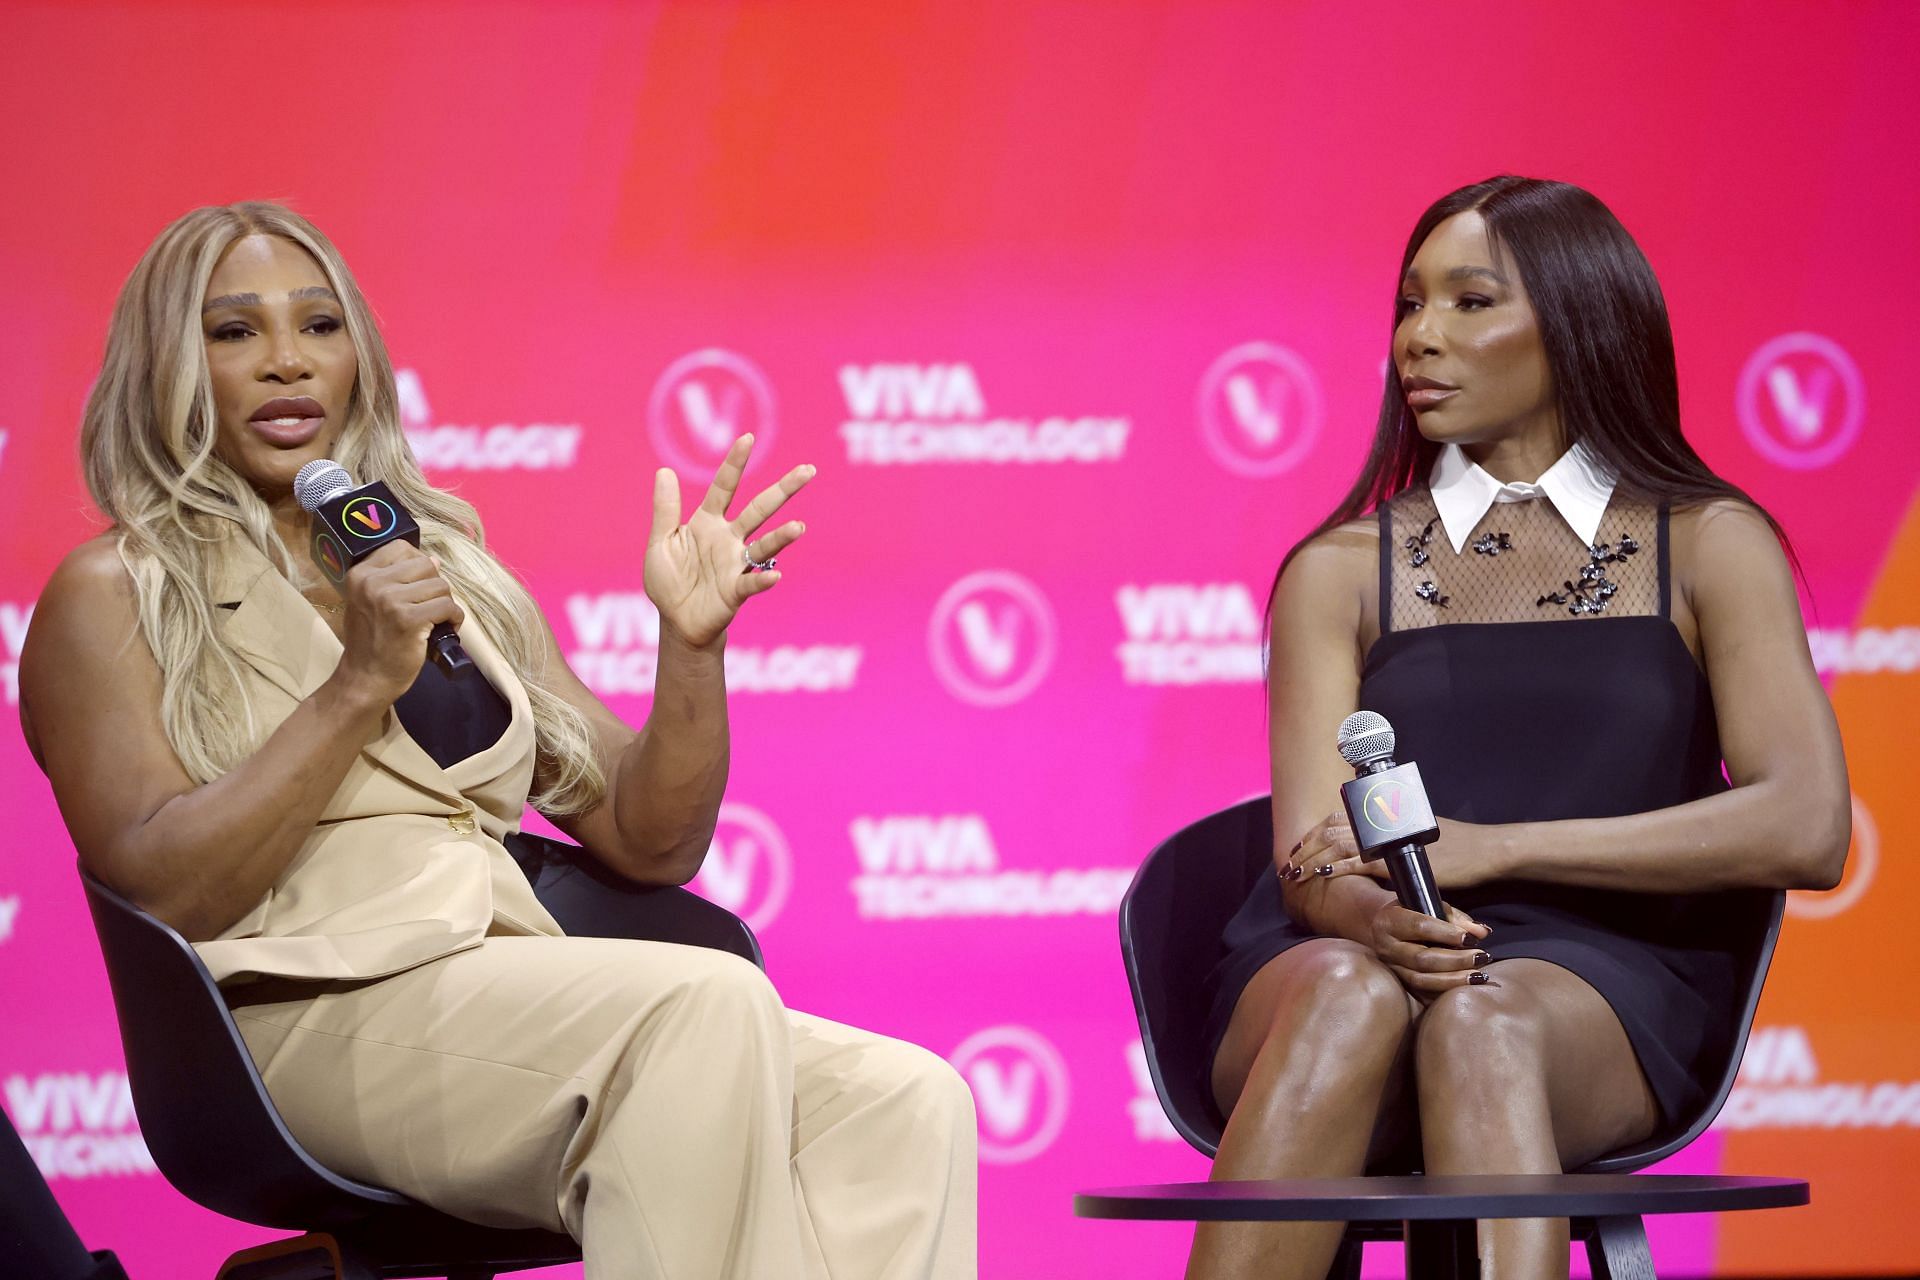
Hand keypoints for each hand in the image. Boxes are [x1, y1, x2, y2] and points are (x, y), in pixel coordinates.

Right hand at [330, 541, 463, 707]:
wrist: (366, 678)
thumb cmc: (372, 641)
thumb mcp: (371, 602)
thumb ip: (396, 579)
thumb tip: (433, 560)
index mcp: (361, 574)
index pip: (402, 548)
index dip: (418, 566)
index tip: (418, 587)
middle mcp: (372, 583)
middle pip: (426, 565)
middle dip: (434, 587)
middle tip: (428, 609)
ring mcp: (390, 600)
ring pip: (441, 586)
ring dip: (445, 604)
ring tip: (434, 621)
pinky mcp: (409, 620)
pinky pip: (448, 607)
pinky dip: (454, 619)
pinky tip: (445, 629)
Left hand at [644, 435, 813, 649]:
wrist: (677, 621)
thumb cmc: (670, 581)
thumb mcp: (661, 542)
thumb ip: (665, 510)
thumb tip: (664, 470)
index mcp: (708, 522)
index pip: (724, 487)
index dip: (735, 463)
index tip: (747, 438)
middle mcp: (728, 539)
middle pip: (759, 509)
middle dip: (784, 490)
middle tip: (807, 470)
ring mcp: (736, 564)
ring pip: (764, 544)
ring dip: (782, 536)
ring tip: (799, 527)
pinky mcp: (736, 590)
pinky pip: (752, 583)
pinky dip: (764, 580)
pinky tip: (774, 576)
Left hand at [1304, 816, 1507, 889]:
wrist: (1485, 851)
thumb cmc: (1458, 848)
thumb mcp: (1420, 838)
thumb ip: (1396, 839)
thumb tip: (1375, 848)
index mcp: (1387, 814)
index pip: (1340, 817)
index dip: (1316, 832)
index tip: (1300, 848)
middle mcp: (1385, 821)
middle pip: (1332, 828)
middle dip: (1307, 847)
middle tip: (1289, 864)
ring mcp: (1391, 839)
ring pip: (1339, 844)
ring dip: (1313, 858)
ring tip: (1296, 873)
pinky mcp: (1399, 859)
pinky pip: (1360, 862)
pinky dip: (1336, 868)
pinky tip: (1321, 875)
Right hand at [1368, 900, 1491, 995]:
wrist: (1387, 928)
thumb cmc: (1414, 913)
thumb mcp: (1431, 907)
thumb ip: (1456, 919)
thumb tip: (1482, 932)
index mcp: (1390, 921)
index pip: (1420, 927)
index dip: (1448, 934)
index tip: (1471, 939)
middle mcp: (1386, 947)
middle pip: (1422, 958)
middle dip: (1456, 960)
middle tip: (1482, 957)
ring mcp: (1391, 968)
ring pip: (1422, 980)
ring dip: (1454, 980)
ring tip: (1478, 976)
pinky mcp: (1399, 984)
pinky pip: (1423, 994)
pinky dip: (1445, 992)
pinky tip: (1464, 988)